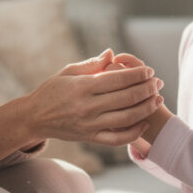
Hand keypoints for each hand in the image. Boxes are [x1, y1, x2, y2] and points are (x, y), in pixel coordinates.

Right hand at [27, 50, 163, 145]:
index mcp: (82, 86)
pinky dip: (134, 132)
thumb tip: (112, 53)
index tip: (149, 70)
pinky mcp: (90, 137)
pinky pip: (117, 138)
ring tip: (157, 99)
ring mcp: (89, 124)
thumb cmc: (53, 90)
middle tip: (158, 82)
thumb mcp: (68, 72)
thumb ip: (92, 64)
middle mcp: (87, 106)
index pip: (117, 79)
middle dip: (146, 89)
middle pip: (125, 98)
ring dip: (145, 108)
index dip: (137, 74)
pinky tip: (145, 122)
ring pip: (126, 118)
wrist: (35, 117)